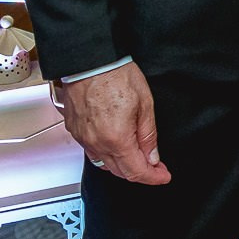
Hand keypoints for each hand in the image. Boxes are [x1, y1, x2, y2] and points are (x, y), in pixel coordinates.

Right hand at [58, 61, 171, 184]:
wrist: (89, 61)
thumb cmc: (115, 74)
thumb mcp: (145, 103)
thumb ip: (148, 134)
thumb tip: (152, 156)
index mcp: (117, 138)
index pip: (137, 171)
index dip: (153, 177)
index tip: (163, 176)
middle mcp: (97, 143)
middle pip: (120, 172)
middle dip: (140, 173)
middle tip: (156, 167)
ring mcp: (84, 138)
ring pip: (104, 165)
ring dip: (123, 167)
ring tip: (138, 159)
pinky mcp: (75, 131)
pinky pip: (92, 152)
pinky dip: (106, 156)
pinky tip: (116, 148)